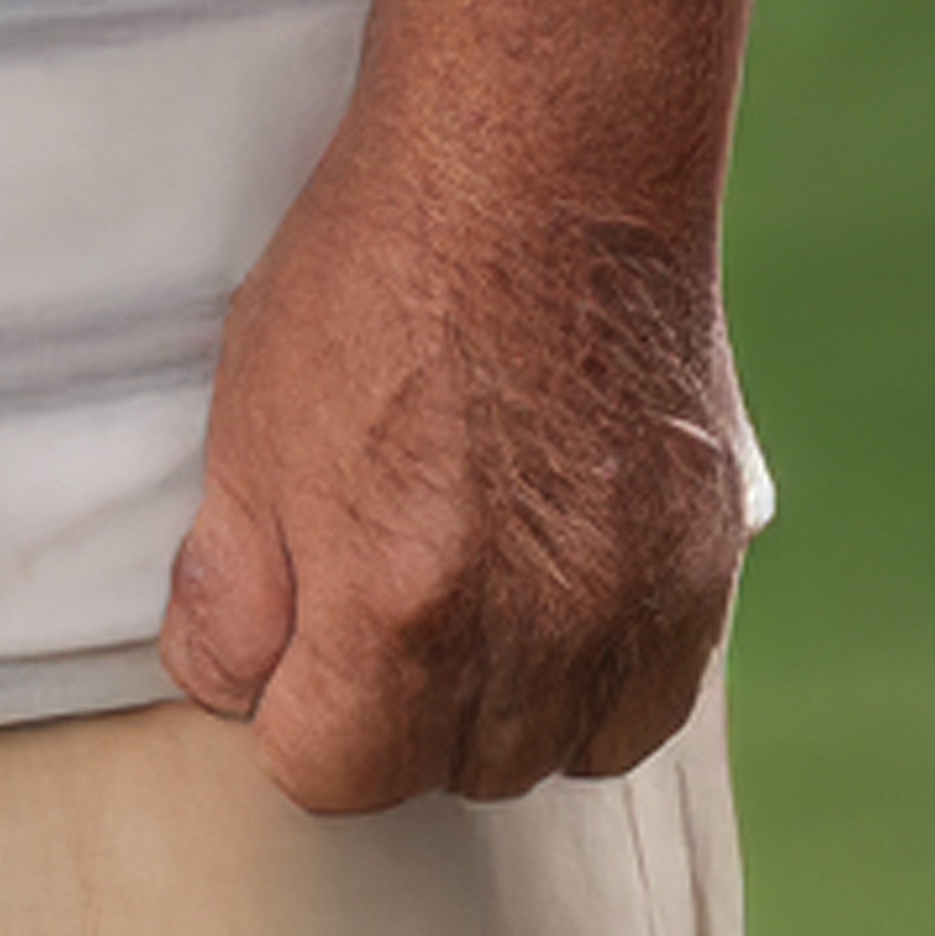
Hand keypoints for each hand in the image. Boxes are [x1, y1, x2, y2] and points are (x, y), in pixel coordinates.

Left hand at [157, 96, 757, 816]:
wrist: (542, 159)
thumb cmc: (379, 272)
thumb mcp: (248, 421)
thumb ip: (229, 590)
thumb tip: (230, 686)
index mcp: (399, 610)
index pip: (332, 776)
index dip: (296, 714)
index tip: (298, 644)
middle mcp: (533, 634)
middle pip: (449, 770)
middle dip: (398, 708)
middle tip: (381, 585)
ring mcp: (636, 603)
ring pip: (558, 751)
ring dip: (505, 703)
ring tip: (470, 586)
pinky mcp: (705, 561)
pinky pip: (649, 698)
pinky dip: (600, 675)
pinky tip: (557, 591)